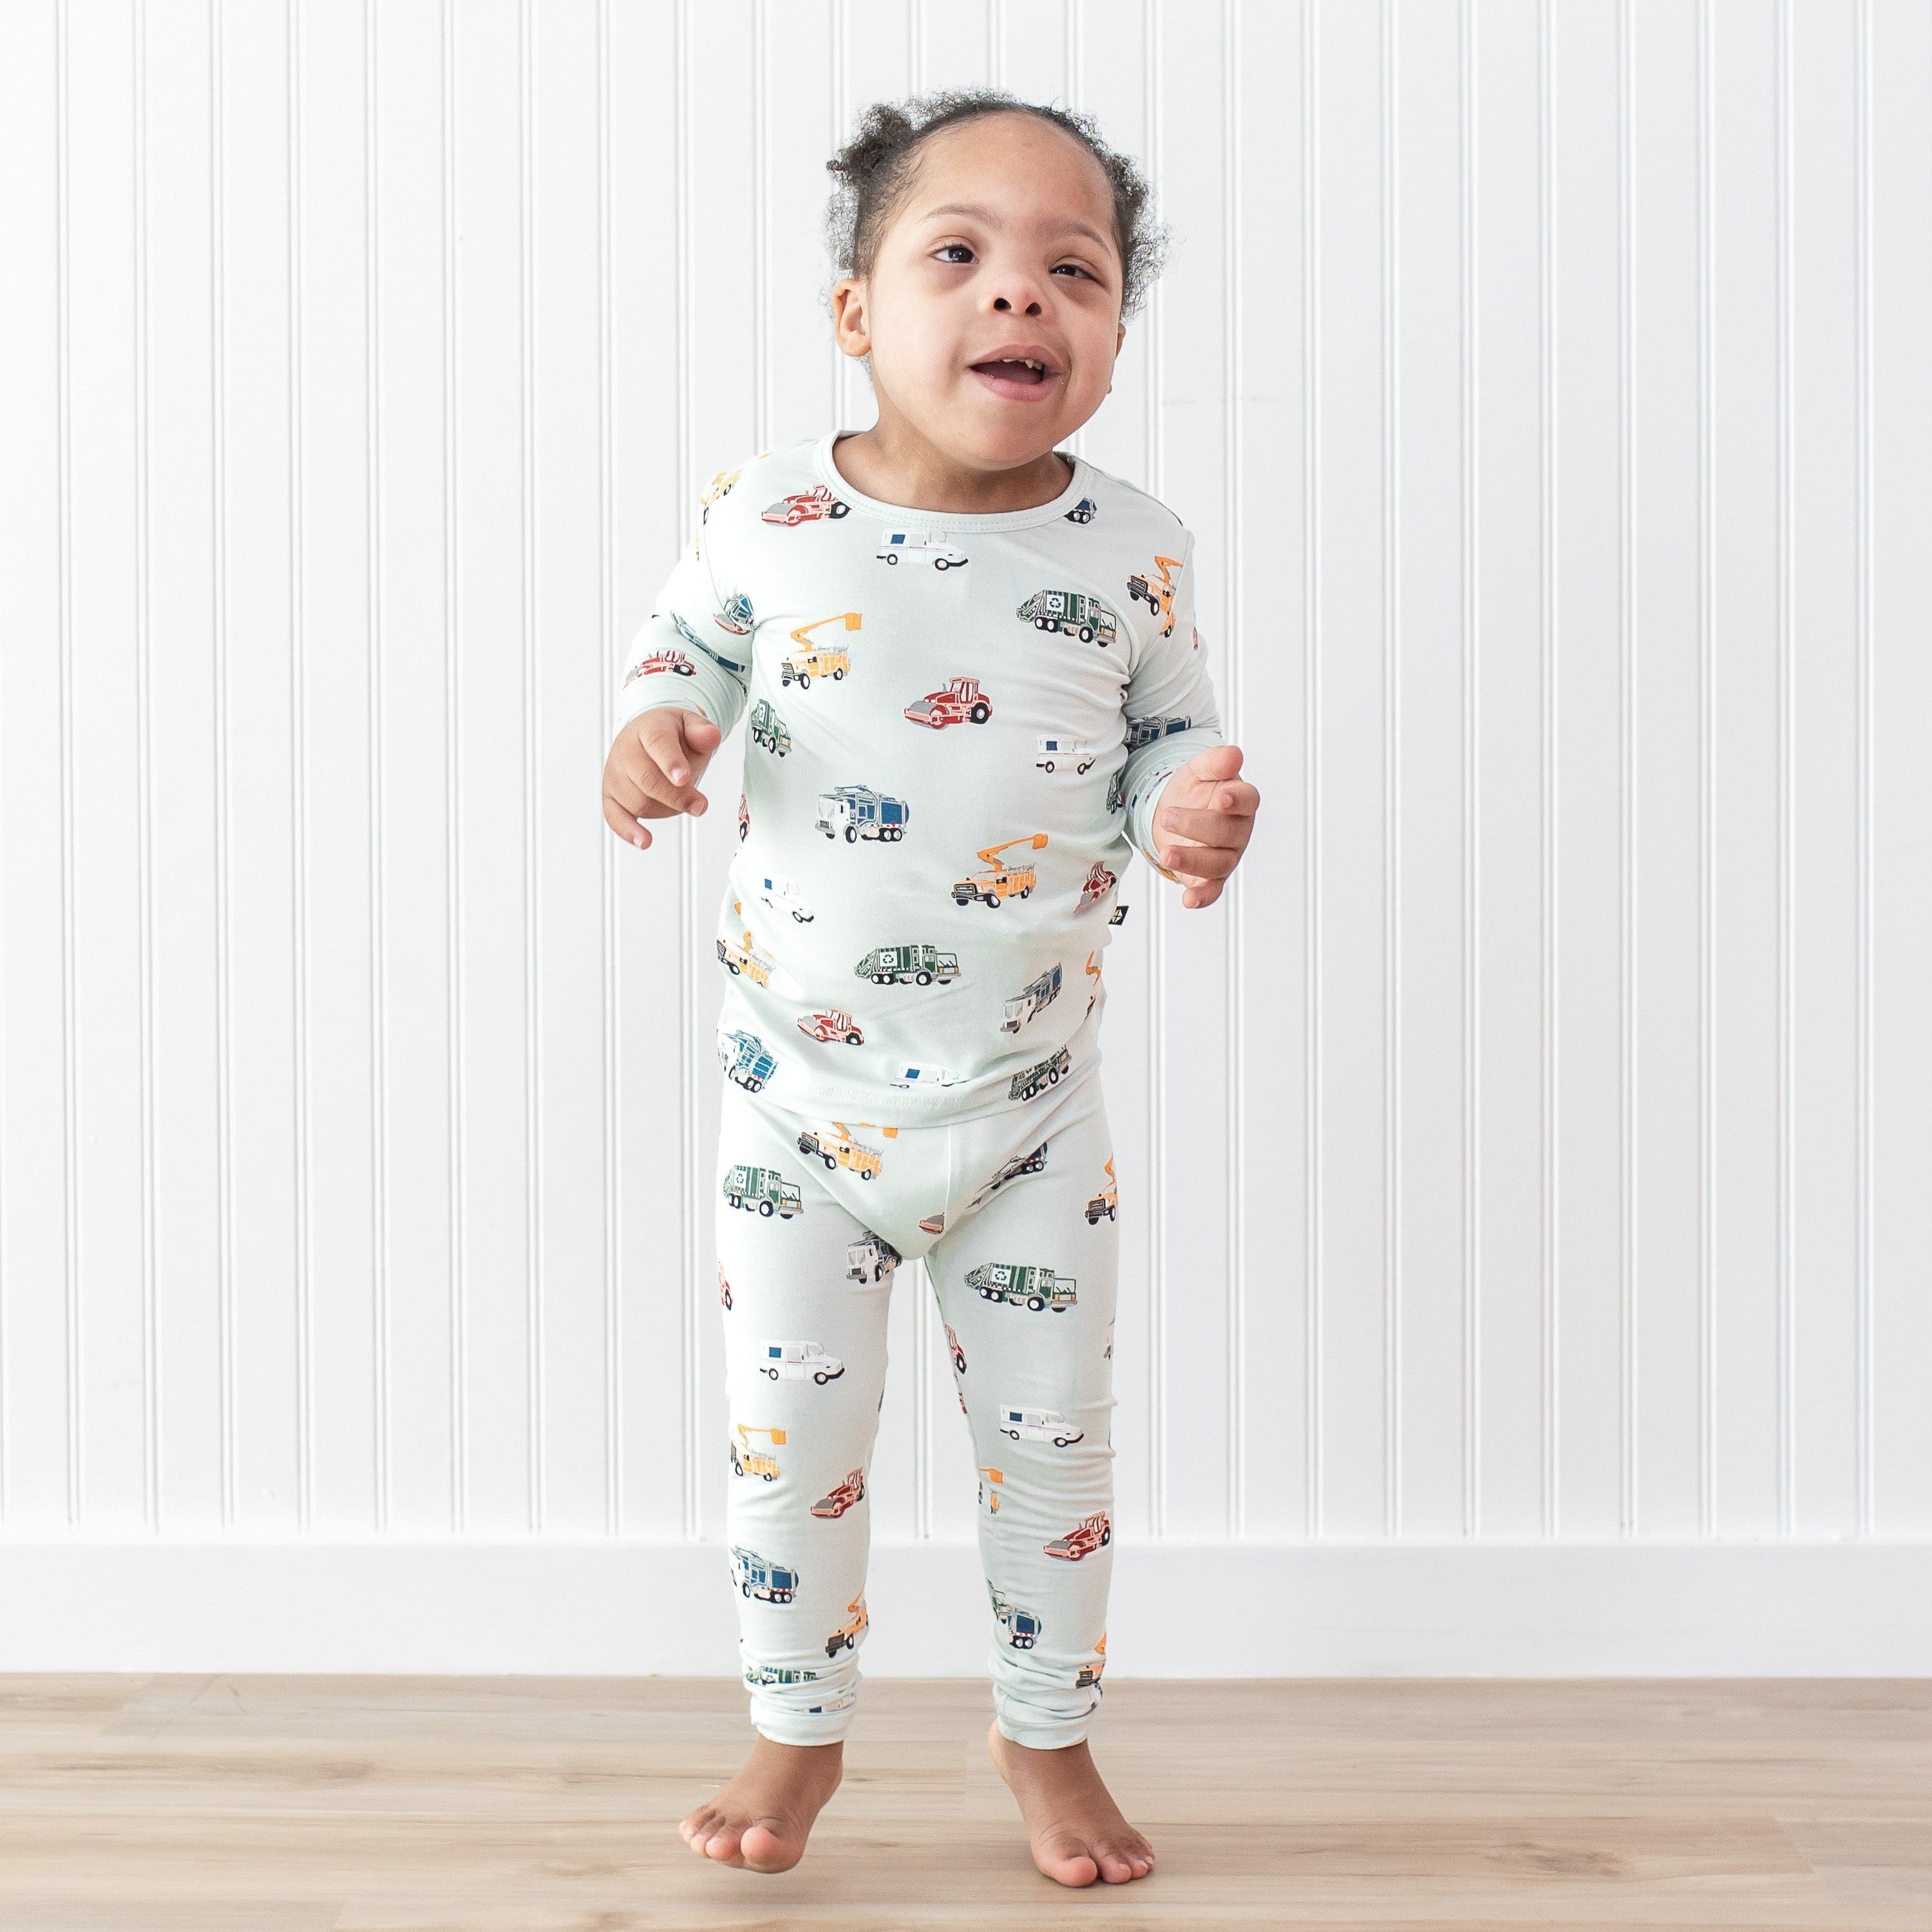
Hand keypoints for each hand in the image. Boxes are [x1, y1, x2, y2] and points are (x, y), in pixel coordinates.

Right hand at [602, 707, 721, 849]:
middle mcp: (625, 751)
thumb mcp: (690, 726)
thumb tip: (711, 736)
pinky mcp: (611, 797)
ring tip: (686, 802)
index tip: (684, 778)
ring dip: (668, 809)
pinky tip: (645, 841)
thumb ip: (702, 731)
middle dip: (677, 796)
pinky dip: (629, 831)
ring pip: (640, 802)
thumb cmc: (673, 736)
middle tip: (701, 806)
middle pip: (648, 780)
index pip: (657, 743)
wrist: (646, 737)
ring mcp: (615, 775)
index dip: (671, 762)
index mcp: (648, 729)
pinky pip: (615, 817)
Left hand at [1151, 744, 1257, 908]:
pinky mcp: (1210, 877)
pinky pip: (1211, 890)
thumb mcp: (1198, 771)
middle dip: (1197, 826)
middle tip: (1168, 816)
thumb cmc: (1195, 791)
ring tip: (1167, 853)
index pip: (1247, 800)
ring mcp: (1226, 856)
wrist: (1175, 811)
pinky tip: (1189, 900)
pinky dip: (1202, 897)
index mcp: (1240, 801)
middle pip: (1226, 833)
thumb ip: (1214, 763)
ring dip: (1192, 860)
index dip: (1237, 800)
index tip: (1221, 798)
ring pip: (1217, 863)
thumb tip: (1234, 754)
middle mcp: (1238, 831)